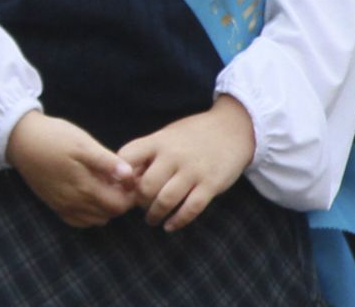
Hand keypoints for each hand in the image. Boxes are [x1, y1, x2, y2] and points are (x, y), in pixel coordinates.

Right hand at [6, 111, 135, 227]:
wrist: (22, 140)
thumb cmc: (55, 138)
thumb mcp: (84, 144)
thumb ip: (107, 162)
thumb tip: (129, 176)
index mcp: (84, 189)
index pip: (119, 206)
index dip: (130, 194)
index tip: (133, 177)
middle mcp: (74, 204)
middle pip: (109, 213)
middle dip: (121, 199)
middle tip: (122, 177)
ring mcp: (63, 207)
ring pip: (95, 219)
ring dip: (106, 206)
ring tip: (108, 182)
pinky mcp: (54, 205)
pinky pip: (79, 220)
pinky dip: (90, 212)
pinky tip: (92, 193)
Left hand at [117, 94, 254, 231]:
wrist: (234, 128)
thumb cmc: (193, 135)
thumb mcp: (168, 136)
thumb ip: (147, 154)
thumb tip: (124, 181)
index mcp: (160, 141)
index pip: (128, 156)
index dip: (120, 176)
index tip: (123, 187)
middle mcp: (175, 155)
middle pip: (146, 187)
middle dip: (139, 203)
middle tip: (141, 207)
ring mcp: (194, 170)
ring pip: (165, 201)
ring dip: (155, 216)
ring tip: (153, 219)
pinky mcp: (211, 184)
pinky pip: (190, 209)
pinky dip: (177, 221)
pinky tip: (170, 225)